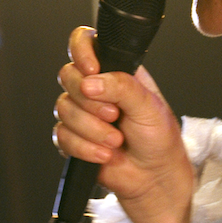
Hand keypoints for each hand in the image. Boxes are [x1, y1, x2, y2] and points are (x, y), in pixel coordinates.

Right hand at [54, 25, 194, 222]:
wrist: (155, 179)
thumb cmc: (160, 140)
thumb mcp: (150, 107)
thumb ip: (122, 86)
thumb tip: (91, 81)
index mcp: (116, 71)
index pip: (86, 43)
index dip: (81, 52)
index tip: (92, 70)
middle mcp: (96, 88)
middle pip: (68, 76)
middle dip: (90, 101)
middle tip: (115, 115)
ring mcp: (82, 113)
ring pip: (63, 109)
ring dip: (91, 129)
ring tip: (116, 141)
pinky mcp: (73, 138)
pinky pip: (61, 136)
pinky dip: (84, 147)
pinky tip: (104, 155)